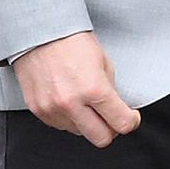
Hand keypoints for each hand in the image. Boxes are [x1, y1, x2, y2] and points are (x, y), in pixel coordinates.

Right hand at [12, 32, 140, 146]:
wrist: (38, 29)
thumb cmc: (70, 39)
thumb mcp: (102, 60)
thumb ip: (110, 89)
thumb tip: (115, 108)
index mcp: (93, 88)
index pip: (122, 123)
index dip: (131, 121)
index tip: (130, 116)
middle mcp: (71, 103)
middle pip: (102, 139)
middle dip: (110, 129)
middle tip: (109, 115)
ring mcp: (52, 109)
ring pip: (79, 133)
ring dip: (85, 122)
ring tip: (81, 99)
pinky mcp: (38, 110)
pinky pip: (59, 125)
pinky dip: (67, 117)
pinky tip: (66, 97)